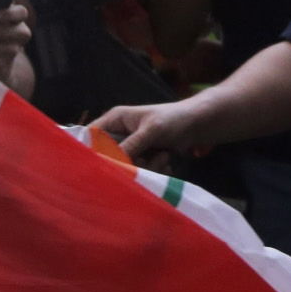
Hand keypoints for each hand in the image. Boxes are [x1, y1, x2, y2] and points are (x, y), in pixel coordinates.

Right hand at [95, 97, 212, 161]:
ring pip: (128, 168)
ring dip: (148, 166)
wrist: (199, 124)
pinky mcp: (144, 159)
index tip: (102, 166)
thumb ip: (131, 146)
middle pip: (110, 157)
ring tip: (163, 155)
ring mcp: (132, 148)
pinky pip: (141, 172)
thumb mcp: (151, 130)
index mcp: (115, 120)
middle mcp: (120, 134)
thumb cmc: (174, 119)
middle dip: (130, 162)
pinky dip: (155, 170)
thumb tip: (110, 163)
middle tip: (146, 158)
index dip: (92, 152)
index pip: (91, 136)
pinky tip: (167, 161)